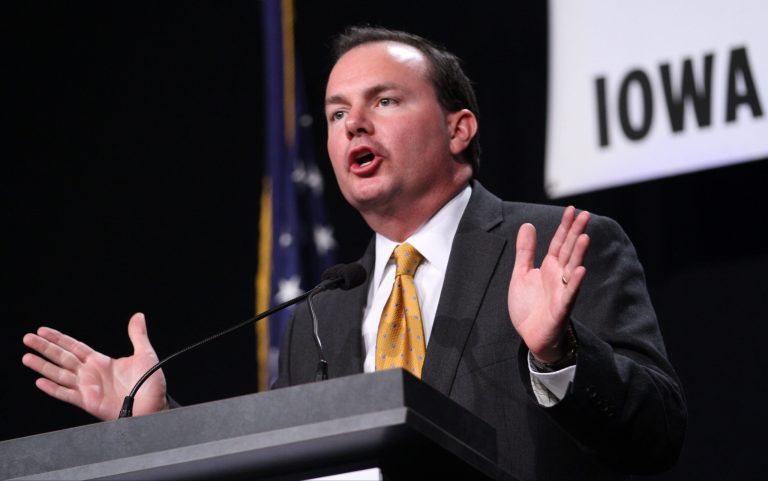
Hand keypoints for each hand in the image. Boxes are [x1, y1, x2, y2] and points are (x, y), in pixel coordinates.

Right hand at [22, 312, 167, 419]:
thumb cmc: (152, 383)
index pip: (75, 347)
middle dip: (45, 348)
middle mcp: (91, 373)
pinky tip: (40, 382)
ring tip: (27, 357)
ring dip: (43, 366)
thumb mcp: (145, 354)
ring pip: (59, 374)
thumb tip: (138, 316)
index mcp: (101, 361)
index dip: (59, 338)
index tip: (43, 330)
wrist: (154, 405)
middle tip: (28, 338)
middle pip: (62, 357)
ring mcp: (88, 388)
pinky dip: (53, 389)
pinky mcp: (88, 402)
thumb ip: (138, 335)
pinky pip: (67, 394)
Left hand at [508, 206, 589, 362]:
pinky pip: (570, 293)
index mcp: (549, 267)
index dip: (565, 226)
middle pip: (569, 250)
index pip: (559, 242)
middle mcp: (559, 276)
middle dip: (576, 233)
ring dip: (579, 253)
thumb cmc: (529, 306)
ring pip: (572, 268)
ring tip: (585, 237)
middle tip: (585, 215)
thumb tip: (527, 225)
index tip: (573, 209)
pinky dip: (576, 282)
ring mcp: (562, 291)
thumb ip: (525, 251)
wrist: (530, 334)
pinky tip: (581, 270)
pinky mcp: (562, 307)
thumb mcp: (521, 274)